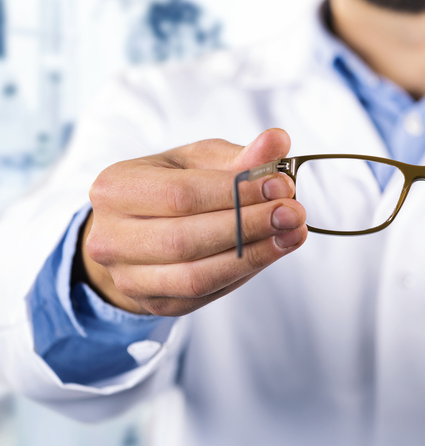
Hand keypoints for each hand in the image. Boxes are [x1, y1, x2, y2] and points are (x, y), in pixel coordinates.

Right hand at [79, 129, 306, 315]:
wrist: (137, 231)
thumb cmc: (170, 187)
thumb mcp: (197, 161)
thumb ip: (238, 155)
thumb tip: (278, 141)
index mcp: (115, 189)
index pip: (181, 195)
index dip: (235, 193)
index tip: (281, 186)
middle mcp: (111, 238)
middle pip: (186, 240)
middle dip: (248, 226)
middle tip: (293, 213)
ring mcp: (129, 277)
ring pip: (195, 276)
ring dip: (253, 255)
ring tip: (292, 234)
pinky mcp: (155, 303)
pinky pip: (204, 295)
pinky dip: (244, 273)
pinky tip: (272, 251)